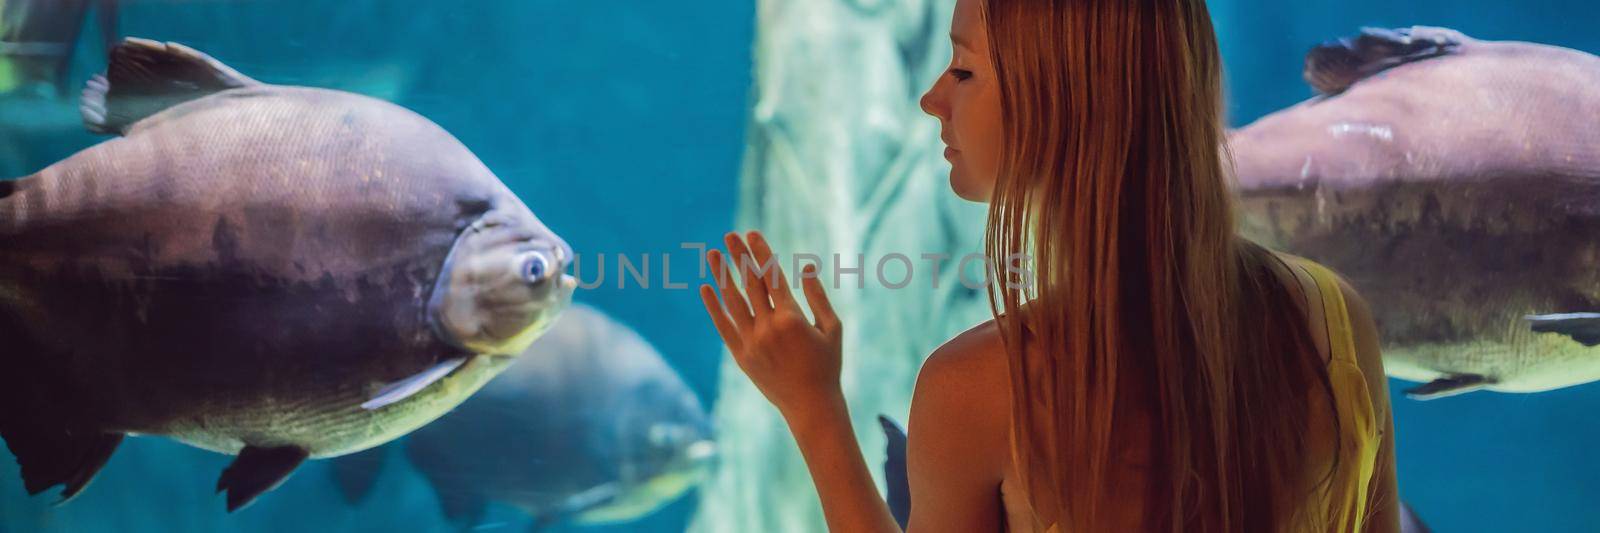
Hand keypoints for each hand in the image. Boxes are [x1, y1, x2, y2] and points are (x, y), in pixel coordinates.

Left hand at [700, 231, 843, 419]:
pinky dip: (714, 307)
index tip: (752, 234)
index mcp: (792, 318)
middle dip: (739, 256)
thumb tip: (806, 267)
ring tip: (712, 254)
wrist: (810, 406)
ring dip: (721, 275)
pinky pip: (723, 327)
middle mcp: (768, 328)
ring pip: (732, 302)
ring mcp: (752, 343)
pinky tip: (705, 289)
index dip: (761, 253)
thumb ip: (818, 297)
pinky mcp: (741, 357)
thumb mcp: (832, 329)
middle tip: (729, 235)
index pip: (772, 276)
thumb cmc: (827, 365)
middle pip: (750, 283)